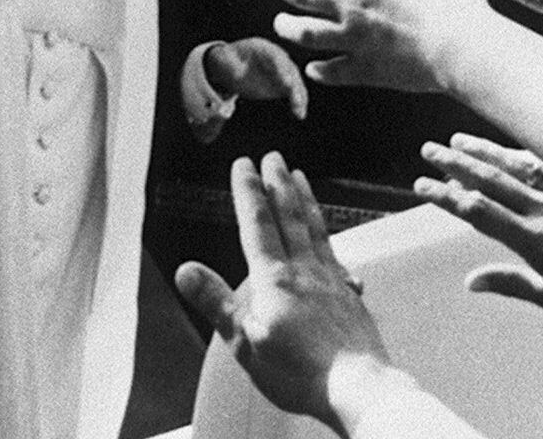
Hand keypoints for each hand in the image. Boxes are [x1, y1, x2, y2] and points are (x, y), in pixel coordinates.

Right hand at [175, 153, 396, 432]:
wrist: (357, 386)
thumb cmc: (298, 372)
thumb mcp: (244, 341)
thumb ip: (216, 302)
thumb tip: (184, 269)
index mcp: (274, 280)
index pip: (258, 224)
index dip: (248, 192)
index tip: (243, 163)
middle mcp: (305, 271)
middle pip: (290, 217)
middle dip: (278, 183)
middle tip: (273, 155)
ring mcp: (331, 280)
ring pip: (316, 228)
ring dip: (304, 199)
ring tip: (300, 177)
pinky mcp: (349, 295)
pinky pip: (336, 253)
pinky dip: (330, 236)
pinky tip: (332, 239)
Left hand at [204, 37, 309, 119]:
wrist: (231, 65)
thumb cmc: (227, 61)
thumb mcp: (224, 62)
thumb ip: (232, 67)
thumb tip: (238, 75)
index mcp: (262, 48)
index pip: (275, 57)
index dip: (282, 70)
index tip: (287, 83)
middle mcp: (276, 57)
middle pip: (289, 69)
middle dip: (294, 86)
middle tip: (297, 101)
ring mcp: (281, 69)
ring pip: (295, 82)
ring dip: (299, 97)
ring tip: (299, 113)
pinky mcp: (282, 83)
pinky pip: (293, 92)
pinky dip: (298, 102)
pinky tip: (299, 114)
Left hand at [259, 0, 492, 94]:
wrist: (462, 48)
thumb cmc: (457, 0)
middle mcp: (354, 1)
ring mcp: (355, 37)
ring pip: (306, 32)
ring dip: (288, 28)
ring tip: (278, 25)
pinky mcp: (364, 69)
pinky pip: (332, 71)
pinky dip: (320, 71)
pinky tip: (312, 70)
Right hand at [413, 135, 542, 319]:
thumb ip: (510, 284)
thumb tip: (469, 282)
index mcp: (534, 240)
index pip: (479, 212)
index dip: (446, 196)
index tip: (421, 185)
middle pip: (490, 181)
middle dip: (455, 164)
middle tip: (426, 151)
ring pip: (513, 167)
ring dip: (482, 152)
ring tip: (456, 140)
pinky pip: (540, 167)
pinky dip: (516, 155)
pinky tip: (503, 150)